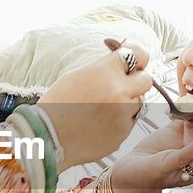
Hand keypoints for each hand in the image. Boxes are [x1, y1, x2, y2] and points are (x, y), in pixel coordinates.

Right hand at [37, 41, 152, 169]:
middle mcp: (119, 92)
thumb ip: (104, 67)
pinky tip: (98, 123)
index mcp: (106, 72)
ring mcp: (122, 116)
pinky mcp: (122, 135)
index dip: (137, 55)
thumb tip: (125, 57)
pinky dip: (118, 121)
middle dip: (136, 80)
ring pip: (138, 103)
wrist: (46, 138)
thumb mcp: (77, 75)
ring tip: (101, 108)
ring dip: (127, 102)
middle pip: (146, 80)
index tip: (134, 58)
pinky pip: (128, 123)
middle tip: (122, 84)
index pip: (137, 54)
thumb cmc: (56, 105)